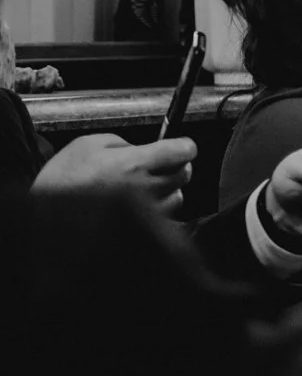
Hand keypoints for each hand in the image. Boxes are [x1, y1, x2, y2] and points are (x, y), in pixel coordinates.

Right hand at [34, 134, 196, 212]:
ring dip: (169, 190)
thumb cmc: (61, 181)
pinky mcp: (140, 233)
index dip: (184, 146)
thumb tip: (143, 148)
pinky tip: (140, 207)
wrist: (42, 221)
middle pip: (184, 174)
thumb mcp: (86, 145)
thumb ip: (121, 143)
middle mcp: (144, 190)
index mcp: (133, 164)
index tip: (182, 147)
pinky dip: (158, 211)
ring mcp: (144, 215)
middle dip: (177, 166)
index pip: (182, 151)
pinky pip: (164, 220)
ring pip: (177, 198)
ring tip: (147, 187)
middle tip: (163, 165)